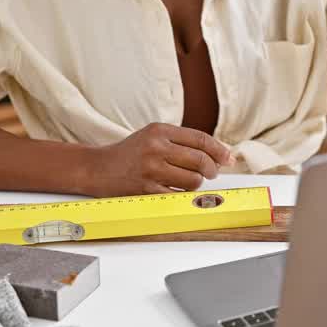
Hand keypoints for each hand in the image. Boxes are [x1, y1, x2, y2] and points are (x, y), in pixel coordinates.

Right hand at [82, 123, 233, 195]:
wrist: (97, 168)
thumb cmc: (129, 153)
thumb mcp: (153, 136)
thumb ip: (181, 141)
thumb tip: (217, 155)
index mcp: (160, 130)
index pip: (200, 139)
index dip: (219, 150)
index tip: (229, 158)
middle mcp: (156, 148)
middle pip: (200, 160)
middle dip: (212, 169)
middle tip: (212, 173)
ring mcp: (151, 169)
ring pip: (193, 180)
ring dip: (197, 183)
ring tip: (190, 181)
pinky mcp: (146, 189)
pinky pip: (178, 196)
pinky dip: (184, 196)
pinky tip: (179, 191)